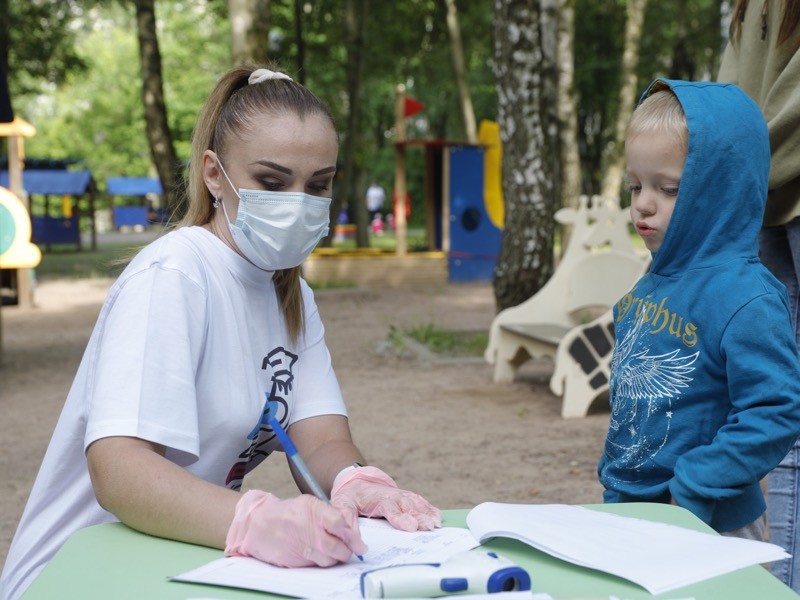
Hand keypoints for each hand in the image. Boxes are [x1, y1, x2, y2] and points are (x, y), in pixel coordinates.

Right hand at [225, 490, 366, 567]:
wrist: (258, 524)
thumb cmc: (287, 513)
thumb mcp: (309, 504)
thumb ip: (329, 514)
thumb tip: (349, 529)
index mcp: (314, 512)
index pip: (340, 525)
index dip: (353, 536)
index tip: (360, 543)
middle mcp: (309, 531)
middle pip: (338, 548)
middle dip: (348, 551)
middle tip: (352, 550)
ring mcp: (302, 548)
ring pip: (329, 560)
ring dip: (336, 558)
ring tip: (334, 551)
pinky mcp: (295, 562)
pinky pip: (316, 566)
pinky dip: (322, 562)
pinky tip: (320, 554)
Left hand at [330, 466, 441, 531]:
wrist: (357, 481)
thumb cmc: (350, 495)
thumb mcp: (343, 505)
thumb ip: (347, 521)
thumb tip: (356, 544)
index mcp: (378, 499)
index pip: (390, 508)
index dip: (400, 517)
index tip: (411, 527)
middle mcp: (392, 496)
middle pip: (408, 506)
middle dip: (419, 517)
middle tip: (429, 527)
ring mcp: (401, 495)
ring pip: (416, 503)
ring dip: (427, 513)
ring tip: (437, 523)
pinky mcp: (406, 497)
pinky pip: (419, 501)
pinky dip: (429, 508)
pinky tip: (438, 516)